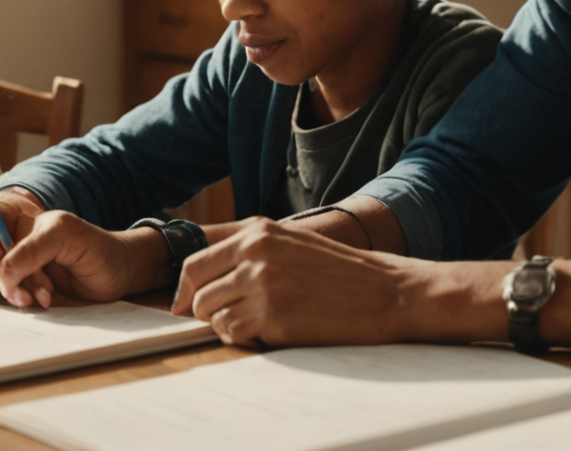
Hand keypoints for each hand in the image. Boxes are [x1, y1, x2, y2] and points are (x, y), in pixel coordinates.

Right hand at [0, 196, 168, 308]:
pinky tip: (31, 300)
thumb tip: (2, 271)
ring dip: (5, 290)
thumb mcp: (65, 234)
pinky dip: (5, 300)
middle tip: (31, 289)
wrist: (112, 275)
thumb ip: (31, 248)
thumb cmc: (92, 245)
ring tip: (41, 293)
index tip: (0, 265)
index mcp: (6, 212)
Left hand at [172, 218, 424, 347]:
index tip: (184, 303)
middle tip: (227, 316)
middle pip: (195, 289)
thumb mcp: (292, 240)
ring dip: (227, 323)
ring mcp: (262, 285)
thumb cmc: (340, 271)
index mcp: (258, 232)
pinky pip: (232, 334)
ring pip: (210, 314)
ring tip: (258, 321)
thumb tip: (198, 271)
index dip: (184, 287)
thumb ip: (247, 247)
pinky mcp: (272, 317)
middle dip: (203, 308)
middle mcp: (255, 254)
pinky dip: (244, 338)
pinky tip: (271, 331)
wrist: (386, 291)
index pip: (195, 260)